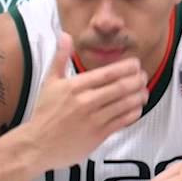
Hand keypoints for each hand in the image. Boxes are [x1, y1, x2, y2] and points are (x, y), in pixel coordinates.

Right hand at [26, 33, 147, 170]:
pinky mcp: (98, 135)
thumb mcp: (49, 82)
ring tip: (144, 90)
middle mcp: (86, 101)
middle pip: (120, 87)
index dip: (127, 67)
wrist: (37, 145)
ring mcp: (93, 119)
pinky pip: (122, 121)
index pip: (107, 73)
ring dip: (139, 95)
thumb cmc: (45, 113)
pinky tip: (137, 107)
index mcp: (75, 87)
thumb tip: (65, 35)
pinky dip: (134, 112)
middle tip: (143, 75)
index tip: (136, 64)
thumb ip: (60, 58)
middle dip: (137, 79)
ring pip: (124, 104)